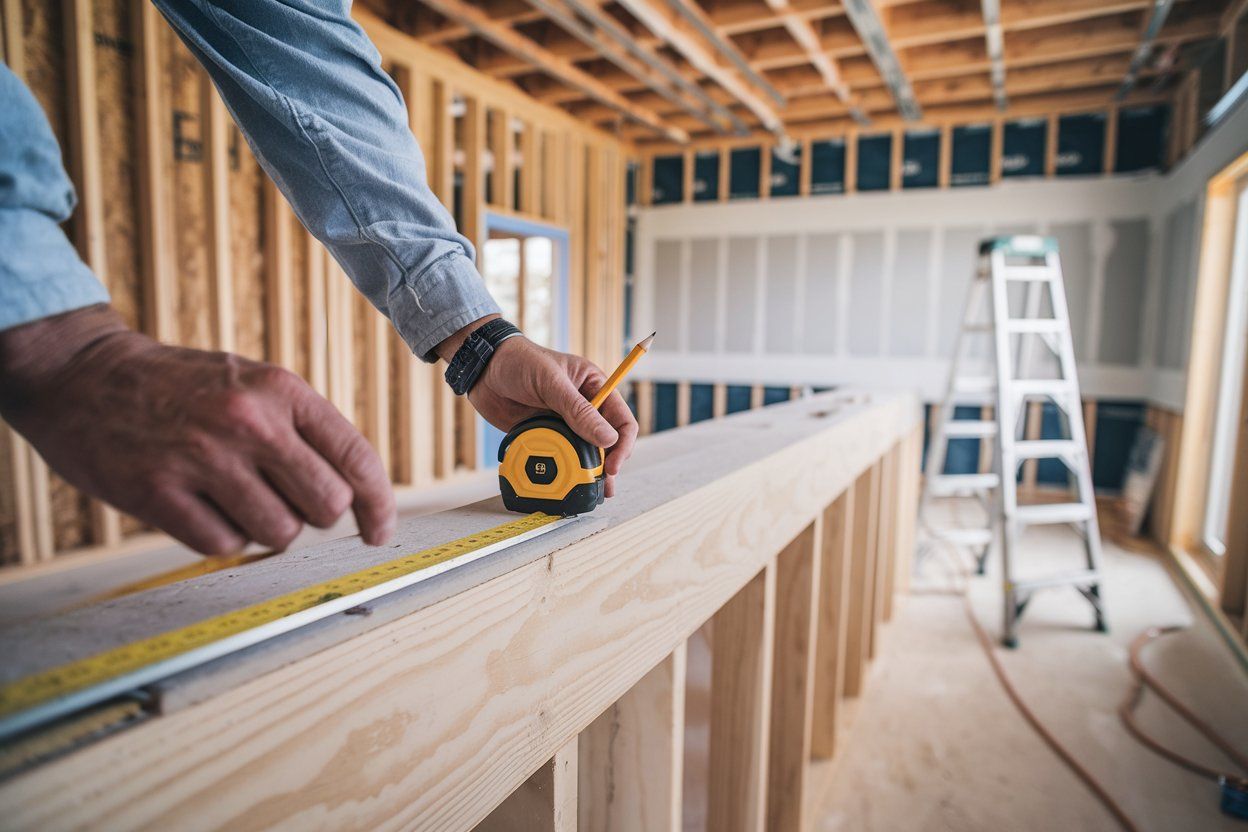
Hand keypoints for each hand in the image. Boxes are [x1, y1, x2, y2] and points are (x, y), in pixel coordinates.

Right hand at [0, 305, 394, 554]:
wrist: (83, 375)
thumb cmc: (180, 387)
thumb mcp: (252, 383)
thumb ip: (302, 429)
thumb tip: (353, 494)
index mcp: (282, 390)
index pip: (355, 457)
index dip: (377, 504)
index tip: (379, 533)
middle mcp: (250, 421)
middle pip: (326, 506)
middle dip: (314, 516)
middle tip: (282, 501)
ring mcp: (204, 458)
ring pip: (279, 533)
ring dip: (264, 529)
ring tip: (232, 497)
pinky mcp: (159, 492)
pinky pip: (224, 546)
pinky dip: (220, 538)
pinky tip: (199, 507)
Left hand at [437, 317, 637, 497]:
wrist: (483, 369)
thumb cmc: (519, 361)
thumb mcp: (551, 383)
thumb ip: (579, 411)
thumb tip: (608, 439)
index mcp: (594, 387)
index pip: (622, 419)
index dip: (622, 444)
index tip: (612, 465)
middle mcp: (584, 407)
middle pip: (607, 442)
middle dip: (607, 464)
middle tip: (603, 485)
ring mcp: (565, 423)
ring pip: (584, 453)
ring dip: (586, 471)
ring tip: (588, 490)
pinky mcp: (546, 434)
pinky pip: (559, 455)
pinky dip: (562, 468)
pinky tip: (561, 479)